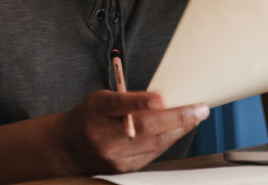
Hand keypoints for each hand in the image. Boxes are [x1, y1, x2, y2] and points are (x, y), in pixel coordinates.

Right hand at [52, 90, 208, 173]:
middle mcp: (103, 136)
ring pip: (153, 143)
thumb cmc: (89, 117)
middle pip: (144, 128)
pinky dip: (168, 141)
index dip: (140, 102)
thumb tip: (161, 100)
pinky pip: (152, 154)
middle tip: (199, 109)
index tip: (160, 99)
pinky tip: (179, 130)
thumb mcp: (100, 99)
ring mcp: (114, 156)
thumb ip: (126, 99)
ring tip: (195, 117)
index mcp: (95, 111)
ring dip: (179, 129)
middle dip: (176, 118)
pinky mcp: (124, 168)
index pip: (118, 105)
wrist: (68, 148)